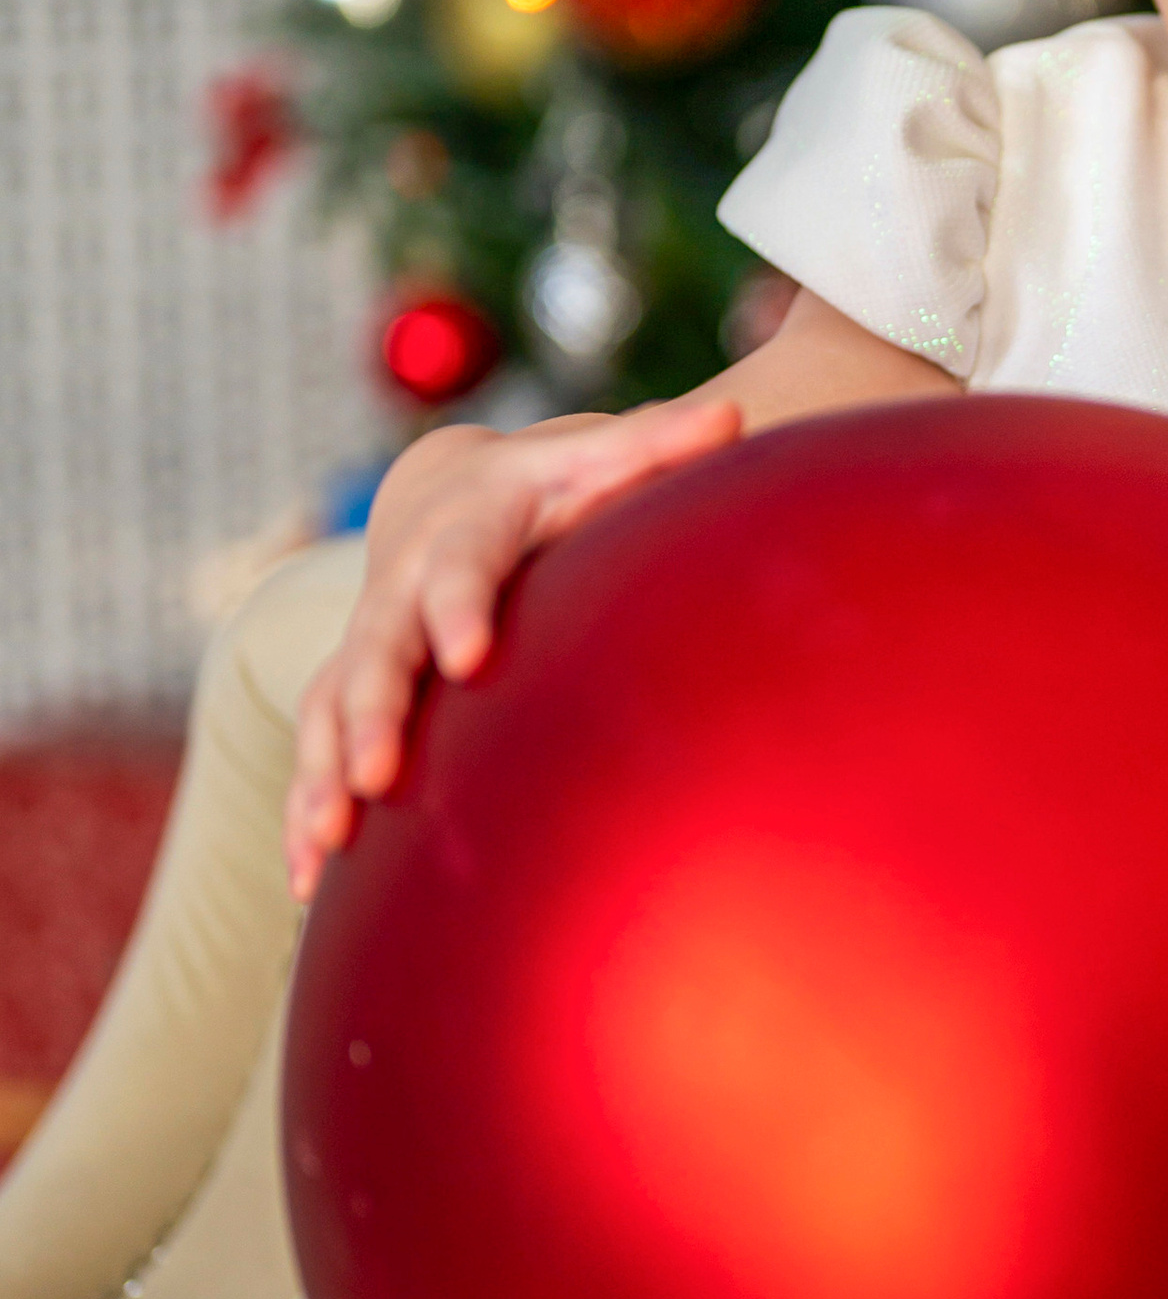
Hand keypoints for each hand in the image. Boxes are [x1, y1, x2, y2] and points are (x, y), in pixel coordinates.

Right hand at [284, 398, 743, 902]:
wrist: (450, 492)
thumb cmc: (546, 485)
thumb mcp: (594, 456)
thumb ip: (657, 446)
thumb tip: (734, 418)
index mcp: (462, 533)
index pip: (459, 569)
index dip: (459, 608)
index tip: (467, 656)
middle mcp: (398, 590)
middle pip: (376, 650)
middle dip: (372, 712)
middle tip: (372, 774)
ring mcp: (366, 643)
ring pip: (329, 707)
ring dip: (320, 773)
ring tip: (323, 842)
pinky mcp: (348, 691)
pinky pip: (315, 751)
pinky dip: (304, 811)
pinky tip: (303, 881)